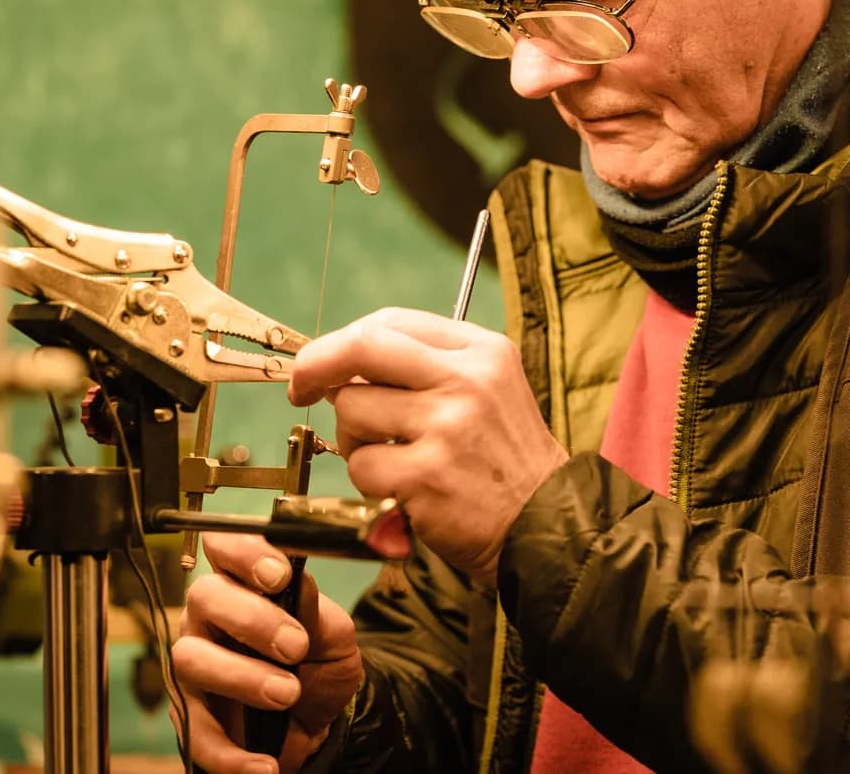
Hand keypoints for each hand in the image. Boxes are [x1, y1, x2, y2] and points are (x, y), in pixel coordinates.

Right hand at [173, 532, 362, 773]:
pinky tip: (265, 764)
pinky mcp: (192, 717)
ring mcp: (195, 667)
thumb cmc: (319, 663)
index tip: (278, 573)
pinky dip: (232, 754)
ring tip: (287, 694)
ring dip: (243, 678)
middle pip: (204, 598)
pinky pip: (196, 733)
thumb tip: (295, 580)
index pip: (225, 548)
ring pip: (192, 659)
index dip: (243, 553)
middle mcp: (210, 619)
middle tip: (295, 646)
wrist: (321, 722)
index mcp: (243, 584)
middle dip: (251, 619)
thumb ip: (314, 607)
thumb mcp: (333, 634)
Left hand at [288, 308, 569, 586]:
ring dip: (355, 440)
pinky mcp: (425, 478)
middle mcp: (466, 381)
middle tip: (302, 390)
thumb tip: (343, 364)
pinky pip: (360, 467)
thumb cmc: (505, 459)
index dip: (343, 341)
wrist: (547, 526)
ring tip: (391, 459)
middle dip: (317, 367)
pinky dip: (369, 482)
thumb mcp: (489, 389)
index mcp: (481, 352)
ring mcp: (446, 429)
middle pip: (362, 349)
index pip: (391, 323)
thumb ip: (427, 367)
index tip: (324, 365)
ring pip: (353, 412)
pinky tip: (402, 490)